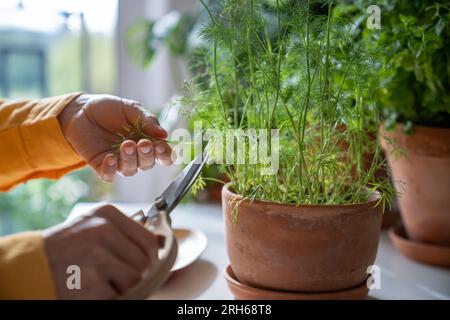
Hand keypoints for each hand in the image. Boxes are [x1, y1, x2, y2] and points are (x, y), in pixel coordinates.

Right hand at [43, 205, 158, 298]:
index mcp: (106, 214)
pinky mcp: (89, 281)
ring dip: (123, 286)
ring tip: (101, 281)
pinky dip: (109, 296)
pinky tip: (91, 289)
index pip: (148, 238)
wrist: (28, 267)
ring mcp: (95, 255)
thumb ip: (122, 233)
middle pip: (144, 260)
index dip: (151, 257)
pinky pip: (118, 295)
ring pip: (135, 278)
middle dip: (136, 274)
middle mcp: (102, 230)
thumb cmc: (65, 249)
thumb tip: (158, 246)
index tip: (145, 266)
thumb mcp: (92, 227)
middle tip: (117, 277)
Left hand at [59, 94, 173, 181]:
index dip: (165, 154)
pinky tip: (110, 158)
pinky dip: (111, 169)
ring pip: (130, 170)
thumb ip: (147, 120)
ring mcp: (118, 161)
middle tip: (143, 144)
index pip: (162, 155)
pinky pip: (109, 175)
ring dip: (130, 159)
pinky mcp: (101, 165)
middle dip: (148, 156)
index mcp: (147, 141)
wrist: (81, 109)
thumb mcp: (130, 109)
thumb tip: (164, 134)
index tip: (161, 146)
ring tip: (126, 145)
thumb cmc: (108, 109)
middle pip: (147, 164)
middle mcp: (135, 154)